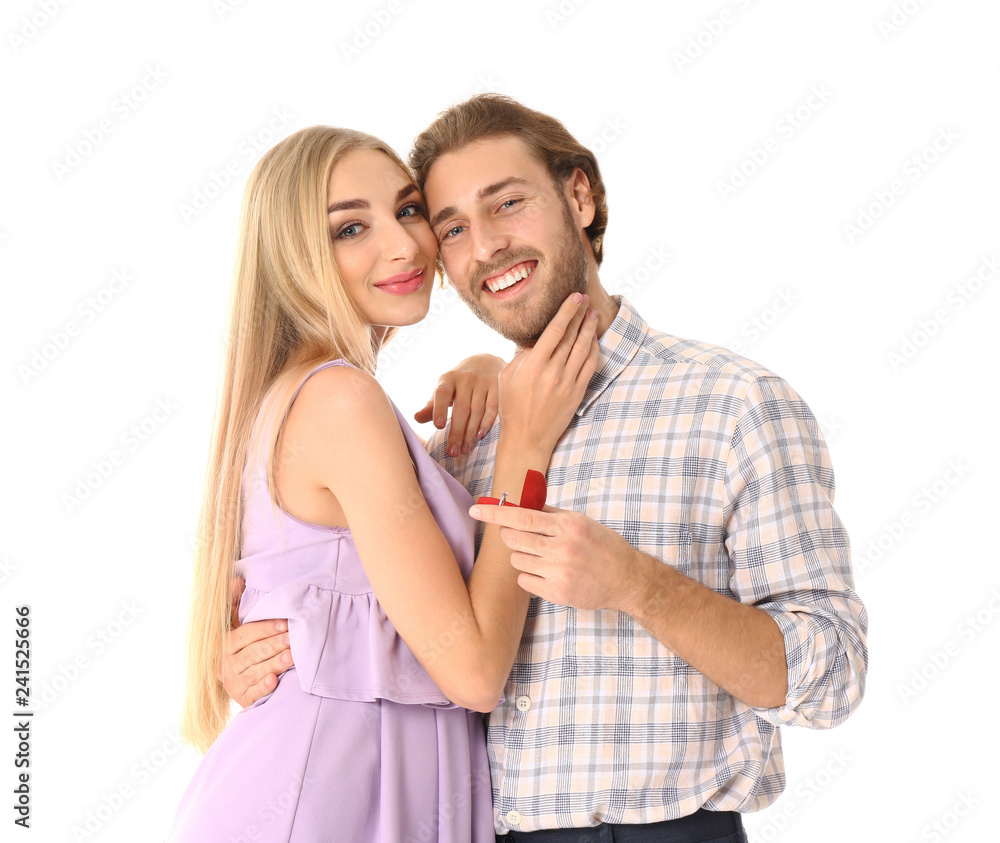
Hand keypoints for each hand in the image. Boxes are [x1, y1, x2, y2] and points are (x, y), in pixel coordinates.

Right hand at [218, 577, 293, 707]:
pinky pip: (253, 693)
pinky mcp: (244, 699)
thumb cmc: (247, 647)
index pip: (244, 635)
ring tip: (292, 657)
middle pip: (253, 653)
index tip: (285, 624)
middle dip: (275, 644)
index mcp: (225, 645)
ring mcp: (234, 683)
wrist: (244, 682)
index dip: (265, 628)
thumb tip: (237, 580)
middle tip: (293, 639)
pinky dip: (263, 687)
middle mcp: (226, 665)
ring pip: (255, 671)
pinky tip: (274, 681)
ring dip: (274, 663)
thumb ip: (236, 603)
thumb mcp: (238, 624)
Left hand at [414, 354, 505, 456]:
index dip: (439, 409)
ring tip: (464, 449)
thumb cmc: (458, 384)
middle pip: (461, 408)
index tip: (438, 427)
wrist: (485, 362)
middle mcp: (466, 378)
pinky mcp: (498, 387)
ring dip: (470, 432)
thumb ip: (431, 406)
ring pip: (476, 411)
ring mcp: (483, 381)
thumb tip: (416, 418)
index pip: (442, 393)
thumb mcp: (443, 390)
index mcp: (448, 378)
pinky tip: (479, 436)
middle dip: (456, 432)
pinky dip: (486, 423)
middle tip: (452, 451)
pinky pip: (492, 408)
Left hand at [467, 504, 648, 611]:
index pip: (522, 517)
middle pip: (513, 539)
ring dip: (523, 556)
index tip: (475, 509)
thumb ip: (549, 513)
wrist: (626, 579)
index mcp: (568, 525)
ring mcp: (559, 572)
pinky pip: (524, 581)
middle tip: (521, 536)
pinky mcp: (557, 593)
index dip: (495, 513)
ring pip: (517, 560)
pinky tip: (547, 573)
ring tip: (542, 556)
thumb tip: (518, 503)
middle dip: (510, 535)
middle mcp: (563, 548)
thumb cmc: (601, 546)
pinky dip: (529, 576)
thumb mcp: (580, 522)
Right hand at [498, 293, 598, 455]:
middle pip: (572, 335)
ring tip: (593, 314)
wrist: (527, 438)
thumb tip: (535, 339)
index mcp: (534, 365)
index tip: (575, 297)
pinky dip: (594, 349)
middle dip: (580, 314)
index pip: (555, 330)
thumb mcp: (507, 376)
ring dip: (590, 329)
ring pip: (583, 348)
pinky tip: (594, 339)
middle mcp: (553, 372)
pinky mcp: (577, 393)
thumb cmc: (512, 407)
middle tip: (586, 298)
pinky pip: (589, 365)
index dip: (567, 311)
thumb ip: (522, 355)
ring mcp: (568, 383)